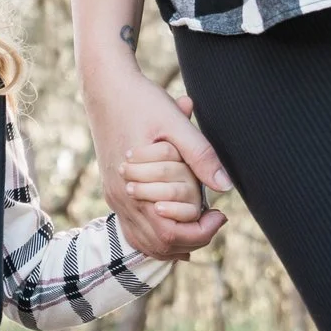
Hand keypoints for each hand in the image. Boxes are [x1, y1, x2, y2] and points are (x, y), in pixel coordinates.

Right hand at [84, 70, 226, 258]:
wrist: (105, 85)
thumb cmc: (141, 100)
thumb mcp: (175, 123)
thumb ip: (200, 155)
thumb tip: (225, 187)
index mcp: (134, 186)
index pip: (170, 233)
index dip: (200, 232)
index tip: (220, 214)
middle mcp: (121, 198)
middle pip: (159, 244)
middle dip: (192, 238)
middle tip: (214, 218)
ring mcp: (114, 197)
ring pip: (145, 241)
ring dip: (174, 239)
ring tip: (198, 222)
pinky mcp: (112, 191)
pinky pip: (134, 228)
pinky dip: (156, 232)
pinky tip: (175, 221)